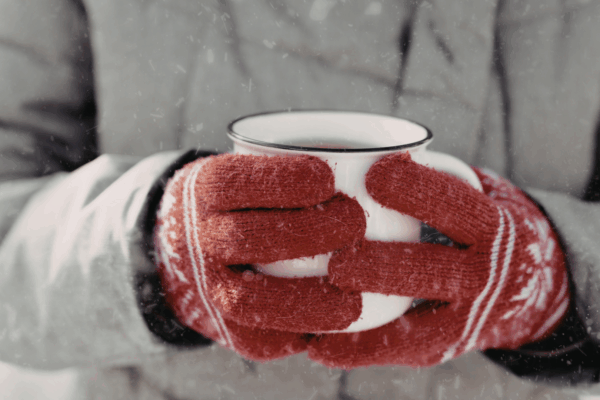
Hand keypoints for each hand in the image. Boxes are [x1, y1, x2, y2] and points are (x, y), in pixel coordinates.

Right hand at [153, 154, 365, 360]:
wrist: (186, 253)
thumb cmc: (238, 205)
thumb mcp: (243, 172)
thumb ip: (288, 169)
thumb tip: (377, 158)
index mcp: (204, 192)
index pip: (236, 183)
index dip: (284, 181)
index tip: (328, 177)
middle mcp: (199, 240)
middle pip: (248, 238)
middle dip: (309, 232)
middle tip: (355, 223)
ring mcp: (208, 289)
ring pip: (251, 301)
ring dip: (308, 300)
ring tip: (354, 296)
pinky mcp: (228, 331)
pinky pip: (264, 337)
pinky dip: (303, 331)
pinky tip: (337, 322)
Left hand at [308, 153, 569, 367]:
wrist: (527, 284)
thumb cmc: (478, 224)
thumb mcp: (476, 193)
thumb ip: (434, 176)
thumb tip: (361, 149)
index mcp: (492, 226)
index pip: (456, 206)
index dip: (417, 190)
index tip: (373, 173)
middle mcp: (484, 273)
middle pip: (431, 269)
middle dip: (383, 265)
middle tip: (338, 258)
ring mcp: (465, 315)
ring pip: (413, 317)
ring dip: (363, 309)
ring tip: (321, 298)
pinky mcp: (442, 345)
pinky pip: (398, 348)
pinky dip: (357, 350)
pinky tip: (319, 346)